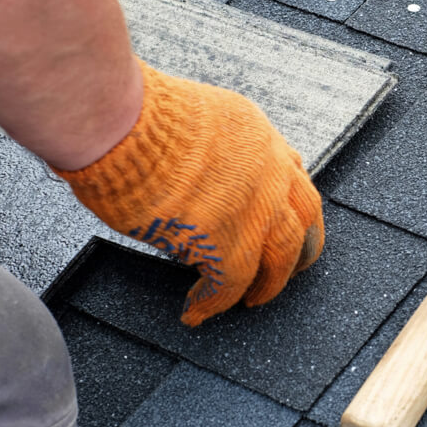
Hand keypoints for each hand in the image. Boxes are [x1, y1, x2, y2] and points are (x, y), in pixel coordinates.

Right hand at [55, 60, 323, 324]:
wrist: (121, 124)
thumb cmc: (134, 116)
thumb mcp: (193, 117)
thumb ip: (209, 149)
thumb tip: (192, 174)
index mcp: (258, 136)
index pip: (293, 175)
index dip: (290, 204)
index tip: (288, 221)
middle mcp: (270, 170)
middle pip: (305, 219)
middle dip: (300, 250)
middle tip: (291, 271)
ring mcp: (255, 207)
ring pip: (281, 258)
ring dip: (268, 285)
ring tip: (252, 301)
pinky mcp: (227, 242)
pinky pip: (230, 285)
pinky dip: (212, 303)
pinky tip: (196, 310)